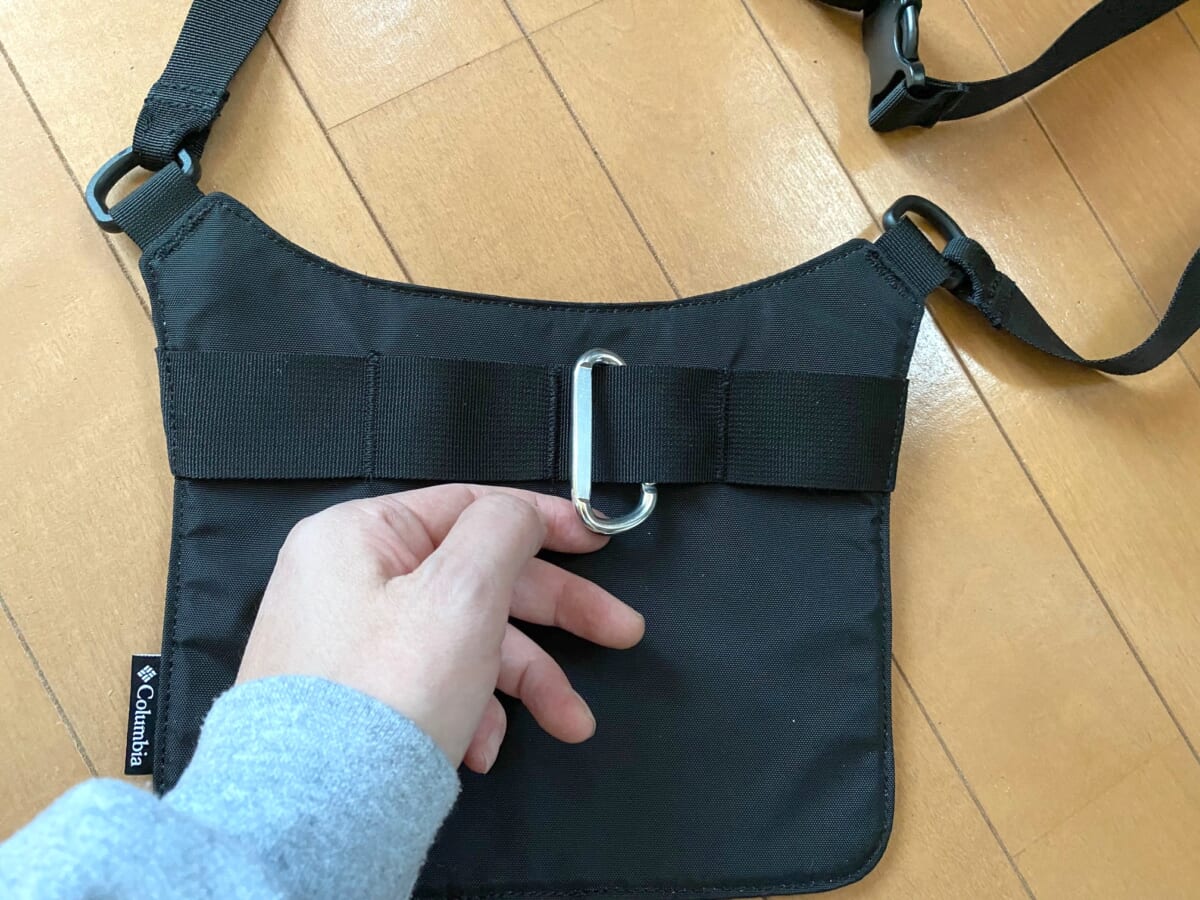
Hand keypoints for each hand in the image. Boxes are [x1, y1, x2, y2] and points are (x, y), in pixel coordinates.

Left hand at [237, 484, 644, 773]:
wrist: (316, 817)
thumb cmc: (380, 696)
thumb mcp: (462, 591)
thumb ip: (504, 531)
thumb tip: (523, 511)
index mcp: (361, 535)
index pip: (469, 506)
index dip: (544, 521)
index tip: (595, 540)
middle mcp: (350, 580)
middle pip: (479, 579)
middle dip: (556, 618)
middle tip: (618, 632)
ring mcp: (352, 641)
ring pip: (466, 640)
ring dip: (525, 681)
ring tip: (569, 721)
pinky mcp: (361, 696)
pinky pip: (435, 683)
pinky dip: (472, 711)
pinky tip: (483, 747)